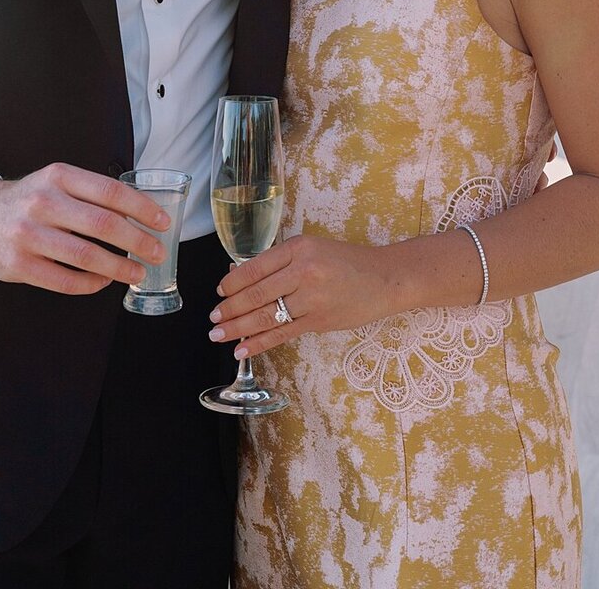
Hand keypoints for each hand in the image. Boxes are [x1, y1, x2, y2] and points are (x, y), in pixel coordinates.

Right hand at [0, 164, 169, 294]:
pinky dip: (91, 283)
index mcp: (59, 177)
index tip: (162, 222)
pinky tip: (104, 280)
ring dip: (119, 267)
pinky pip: (65, 280)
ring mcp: (28, 235)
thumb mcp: (56, 181)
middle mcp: (43, 202)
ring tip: (137, 273)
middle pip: (103, 224)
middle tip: (157, 252)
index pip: (111, 191)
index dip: (142, 208)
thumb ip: (90, 193)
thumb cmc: (30, 198)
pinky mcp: (19, 265)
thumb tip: (140, 214)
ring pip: (86, 256)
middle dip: (137, 241)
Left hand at [208, 234, 397, 359]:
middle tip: (213, 319)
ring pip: (266, 316)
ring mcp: (311, 298)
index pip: (256, 267)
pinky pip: (282, 334)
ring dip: (238, 328)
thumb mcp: (312, 249)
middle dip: (230, 308)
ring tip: (218, 335)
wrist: (385, 278)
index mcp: (299, 248)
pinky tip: (242, 350)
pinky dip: (259, 343)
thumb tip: (239, 277)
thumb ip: (280, 262)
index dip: (233, 282)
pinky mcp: (319, 321)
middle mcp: (303, 271)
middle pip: (257, 294)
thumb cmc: (346, 262)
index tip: (219, 292)